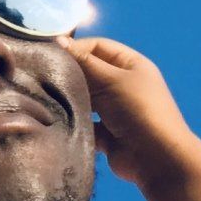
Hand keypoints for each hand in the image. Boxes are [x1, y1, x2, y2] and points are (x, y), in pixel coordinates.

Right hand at [58, 35, 199, 189]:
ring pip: (86, 99)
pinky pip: (86, 124)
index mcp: (131, 65)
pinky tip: (56, 121)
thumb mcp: (113, 80)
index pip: (98, 47)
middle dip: (69, 75)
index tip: (50, 56)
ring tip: (45, 99)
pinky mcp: (107, 135)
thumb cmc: (138, 110)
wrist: (157, 159)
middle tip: (42, 78)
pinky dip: (74, 123)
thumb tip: (59, 41)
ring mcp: (115, 111)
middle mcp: (124, 85)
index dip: (75, 49)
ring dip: (70, 100)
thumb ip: (85, 62)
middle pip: (90, 73)